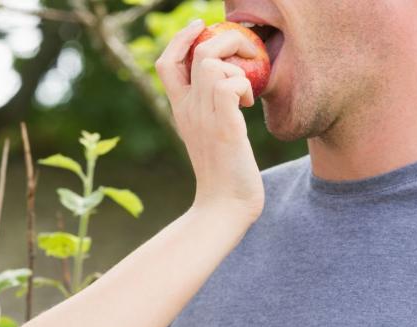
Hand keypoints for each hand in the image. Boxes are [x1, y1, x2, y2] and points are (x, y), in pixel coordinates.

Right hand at [157, 19, 263, 221]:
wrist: (223, 208)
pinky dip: (243, 85)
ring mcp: (204, 117)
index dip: (182, 38)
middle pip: (195, 52)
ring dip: (237, 65)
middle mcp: (187, 109)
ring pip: (211, 61)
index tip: (201, 28)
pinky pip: (228, 84)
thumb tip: (229, 91)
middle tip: (246, 54)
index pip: (166, 62)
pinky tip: (249, 106)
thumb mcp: (211, 136)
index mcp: (180, 110)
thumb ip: (212, 111)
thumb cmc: (224, 175)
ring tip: (248, 88)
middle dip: (224, 40)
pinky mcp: (224, 128)